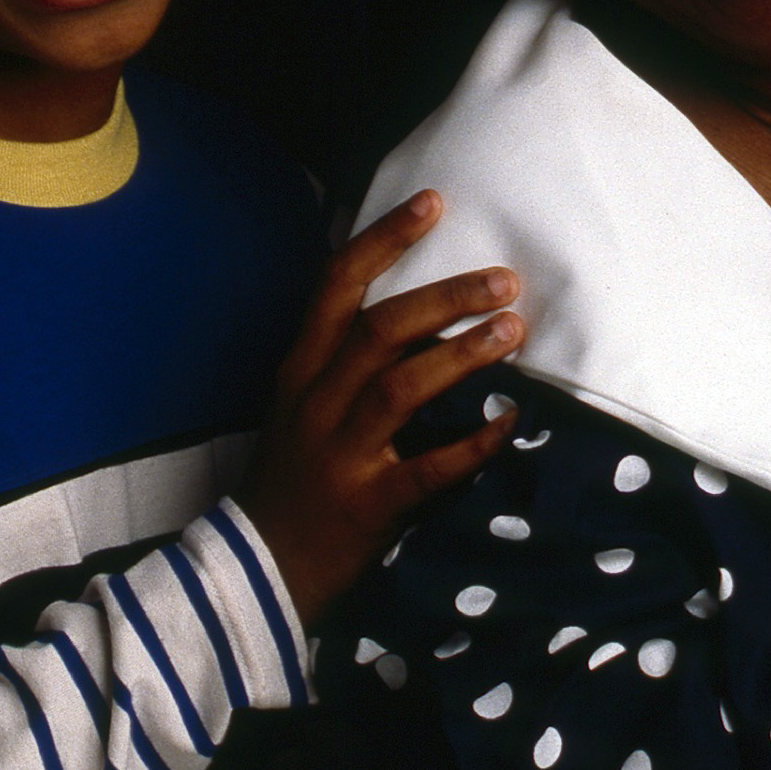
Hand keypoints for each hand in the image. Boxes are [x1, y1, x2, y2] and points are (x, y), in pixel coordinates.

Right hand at [244, 195, 524, 619]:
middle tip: (505, 281)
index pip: (337, 286)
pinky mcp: (366, 505)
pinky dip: (472, 445)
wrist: (258, 568)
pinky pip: (427, 469)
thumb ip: (351, 360)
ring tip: (512, 332)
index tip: (433, 201)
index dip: (385, 240)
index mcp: (301, 369)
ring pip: (399, 388)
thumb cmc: (296, 475)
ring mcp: (338, 454)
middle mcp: (315, 402)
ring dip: (461, 355)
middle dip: (445, 297)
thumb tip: (432, 308)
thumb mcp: (306, 405)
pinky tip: (510, 424)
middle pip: (378, 330)